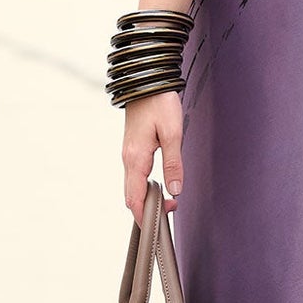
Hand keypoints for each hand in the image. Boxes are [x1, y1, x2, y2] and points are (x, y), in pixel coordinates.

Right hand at [121, 91, 184, 222]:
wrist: (147, 81)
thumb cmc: (159, 103)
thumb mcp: (173, 134)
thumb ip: (173, 164)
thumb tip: (175, 190)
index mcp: (135, 159)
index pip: (134, 198)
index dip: (145, 216)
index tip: (161, 222)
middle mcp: (128, 159)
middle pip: (131, 196)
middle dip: (147, 209)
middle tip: (170, 210)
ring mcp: (128, 154)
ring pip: (132, 186)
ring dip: (146, 198)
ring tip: (167, 201)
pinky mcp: (132, 148)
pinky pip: (134, 175)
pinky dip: (143, 186)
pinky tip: (158, 185)